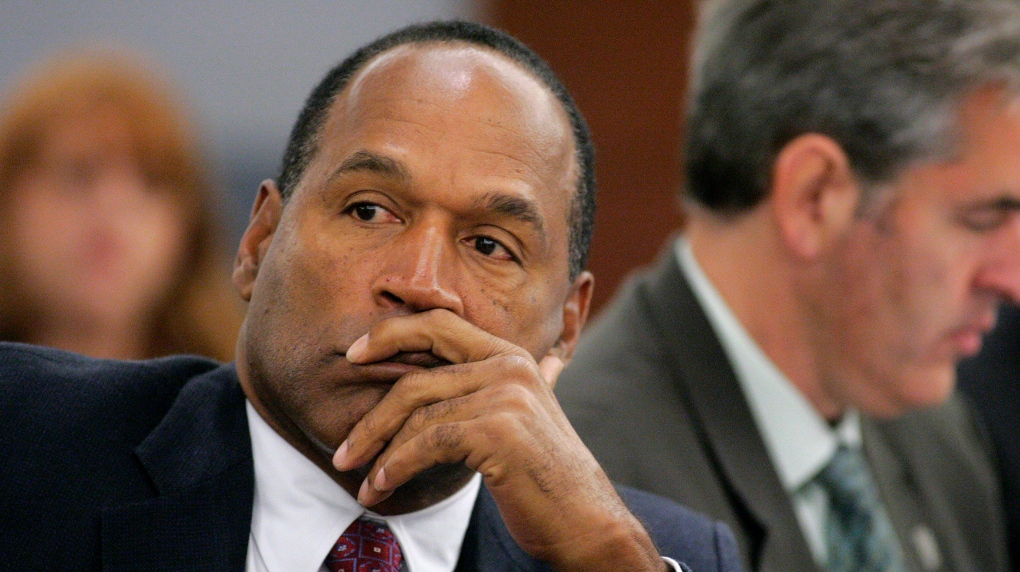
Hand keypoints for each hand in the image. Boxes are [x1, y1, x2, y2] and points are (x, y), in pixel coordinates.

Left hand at [333, 309, 665, 571]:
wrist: (585, 521)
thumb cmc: (544, 479)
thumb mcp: (519, 420)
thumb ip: (493, 392)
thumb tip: (459, 382)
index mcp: (510, 356)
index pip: (439, 323)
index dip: (392, 333)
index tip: (355, 355)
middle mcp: (509, 366)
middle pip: (416, 376)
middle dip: (372, 415)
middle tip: (344, 448)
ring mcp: (506, 395)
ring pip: (417, 414)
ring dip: (379, 452)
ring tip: (362, 480)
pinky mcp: (498, 429)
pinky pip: (427, 441)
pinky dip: (396, 466)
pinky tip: (383, 485)